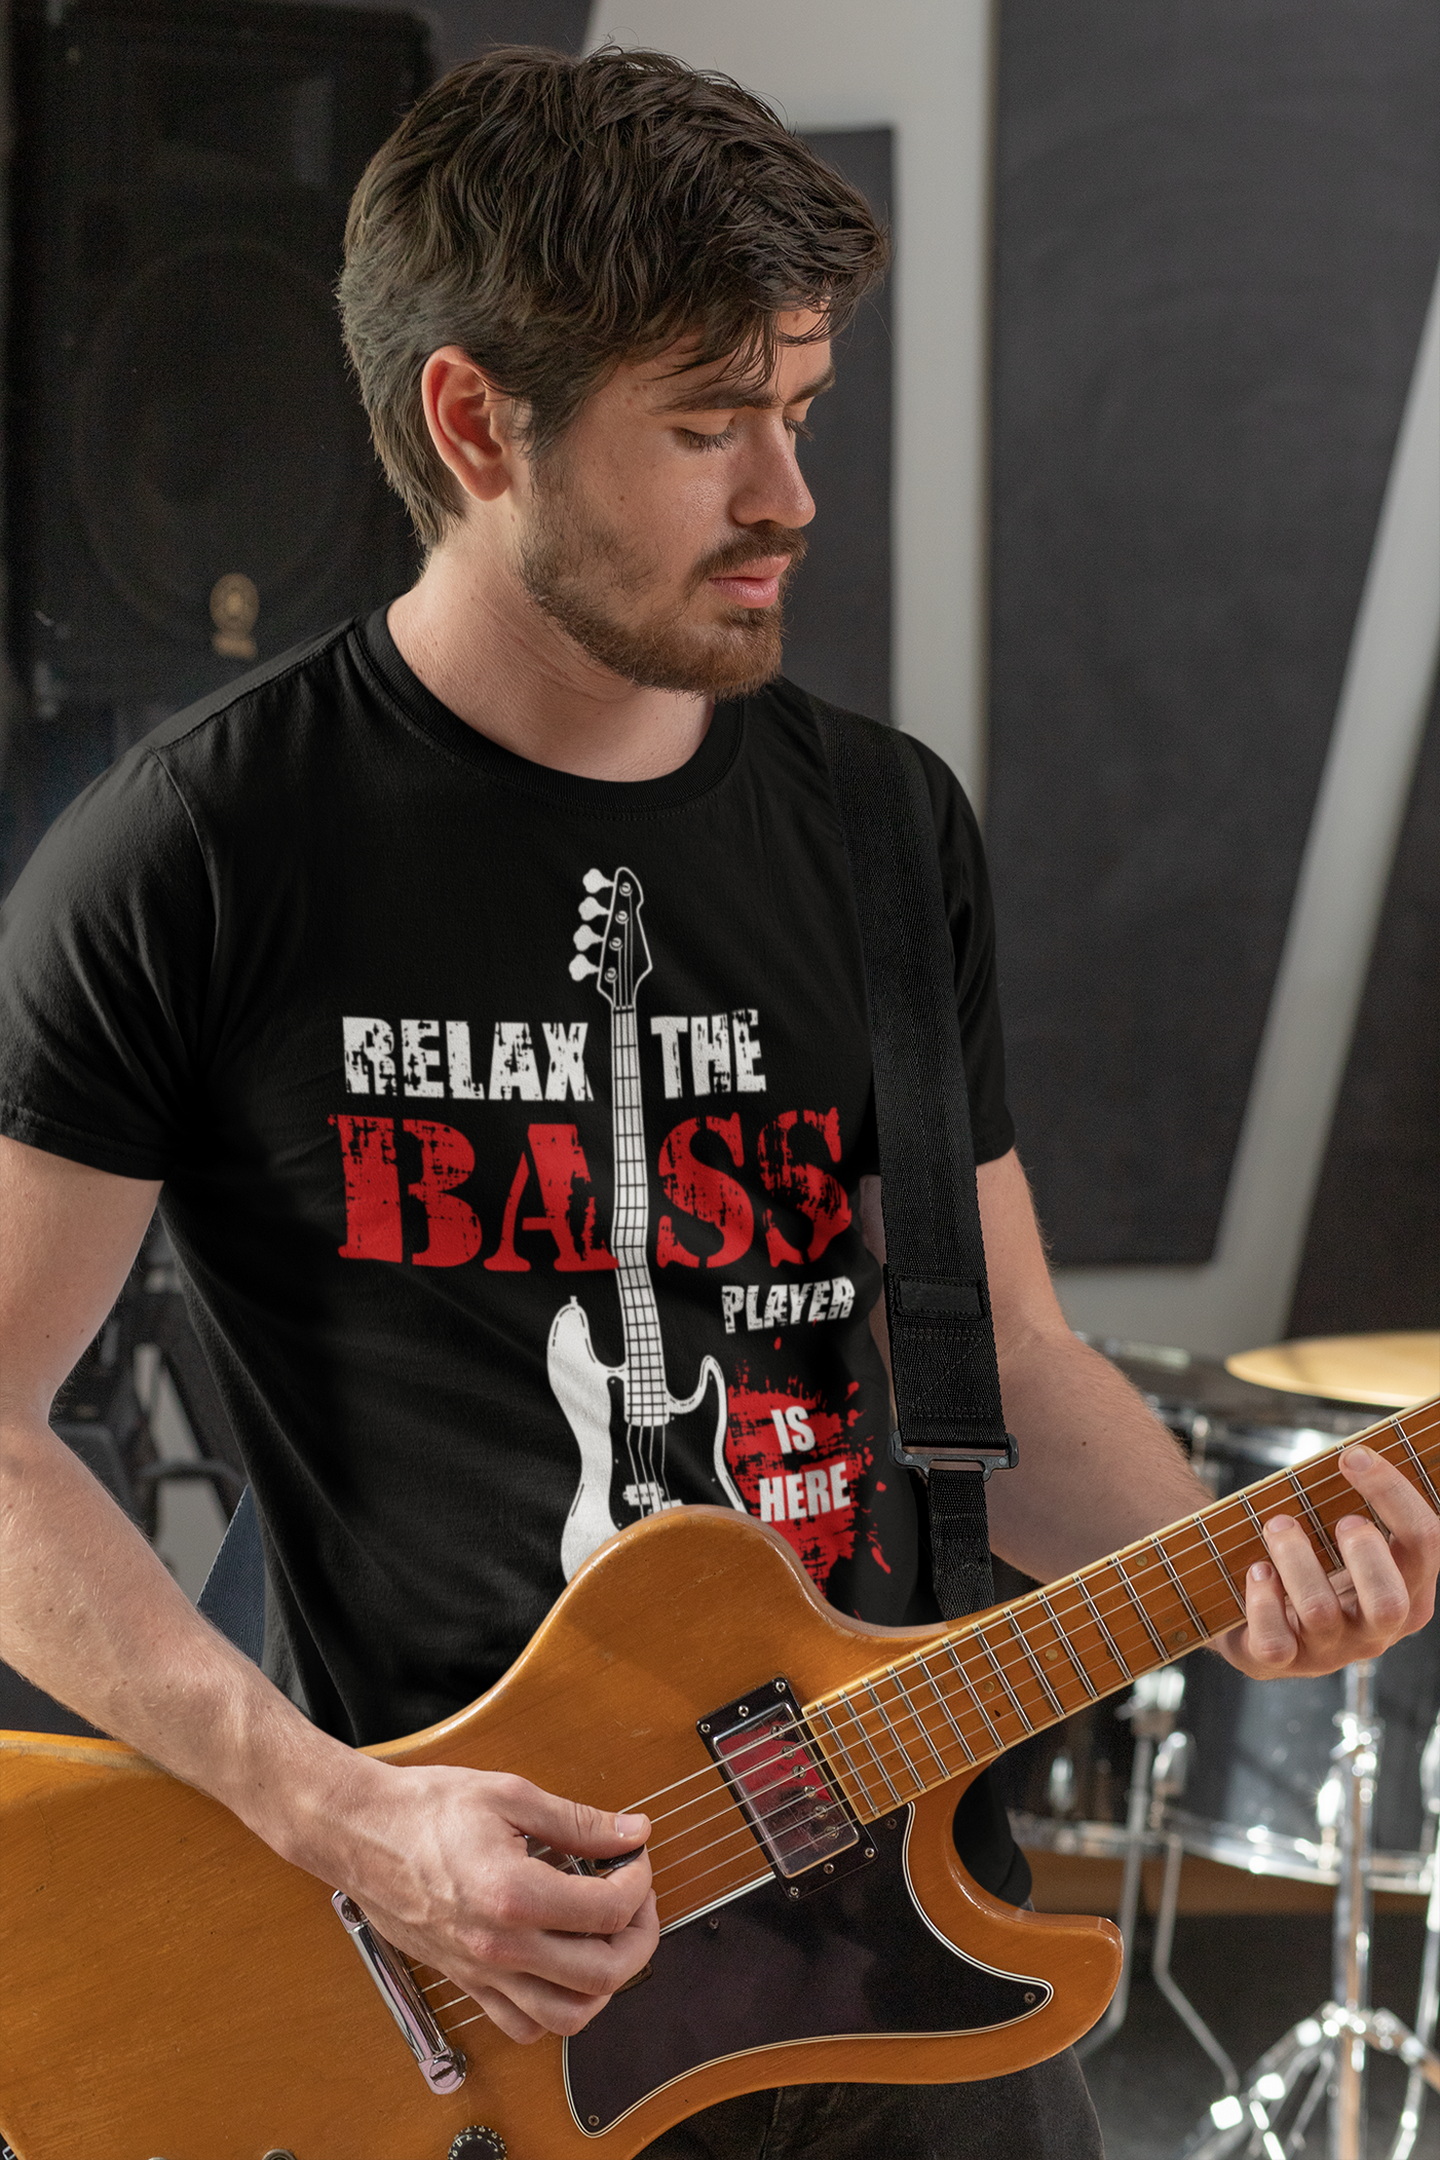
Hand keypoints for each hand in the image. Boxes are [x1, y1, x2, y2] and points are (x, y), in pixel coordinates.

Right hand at [317, 1760, 657, 2043]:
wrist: (361, 1833)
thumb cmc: (425, 1809)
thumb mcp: (510, 1795)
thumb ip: (578, 1822)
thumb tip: (632, 1834)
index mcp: (513, 1895)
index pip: (609, 1910)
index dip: (638, 1881)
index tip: (633, 1857)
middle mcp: (500, 1947)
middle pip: (602, 1975)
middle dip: (638, 1936)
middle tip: (635, 1899)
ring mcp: (482, 1973)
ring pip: (567, 2017)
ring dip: (605, 1984)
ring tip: (608, 1939)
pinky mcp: (466, 1982)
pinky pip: (523, 2026)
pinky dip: (556, 2009)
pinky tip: (563, 1968)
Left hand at [1216, 1443, 1439, 1679]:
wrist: (1252, 1609)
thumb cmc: (1311, 1563)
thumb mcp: (1345, 1542)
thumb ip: (1361, 1507)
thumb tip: (1357, 1452)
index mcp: (1407, 1594)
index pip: (1424, 1544)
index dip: (1393, 1494)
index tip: (1354, 1456)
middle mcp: (1373, 1632)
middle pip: (1391, 1603)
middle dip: (1365, 1553)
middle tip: (1340, 1518)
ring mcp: (1325, 1652)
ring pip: (1321, 1613)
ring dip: (1298, 1558)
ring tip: (1278, 1525)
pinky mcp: (1275, 1662)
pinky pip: (1274, 1642)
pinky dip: (1262, 1600)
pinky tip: (1257, 1571)